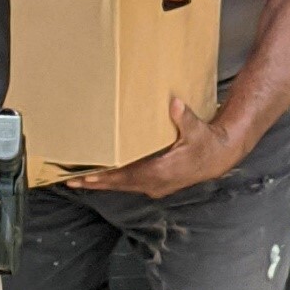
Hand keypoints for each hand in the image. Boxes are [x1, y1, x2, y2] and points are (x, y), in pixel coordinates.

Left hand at [65, 98, 239, 198]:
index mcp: (162, 170)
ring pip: (123, 186)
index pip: (128, 176)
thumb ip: (183, 117)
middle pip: (120, 185)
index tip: (88, 176)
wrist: (218, 158)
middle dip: (96, 182)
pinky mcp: (156, 184)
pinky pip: (130, 184)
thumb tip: (174, 103)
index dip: (107, 177)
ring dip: (102, 183)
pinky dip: (114, 181)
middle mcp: (155, 182)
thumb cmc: (205, 142)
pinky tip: (102, 177)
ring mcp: (155, 186)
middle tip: (71, 180)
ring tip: (80, 180)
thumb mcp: (196, 129)